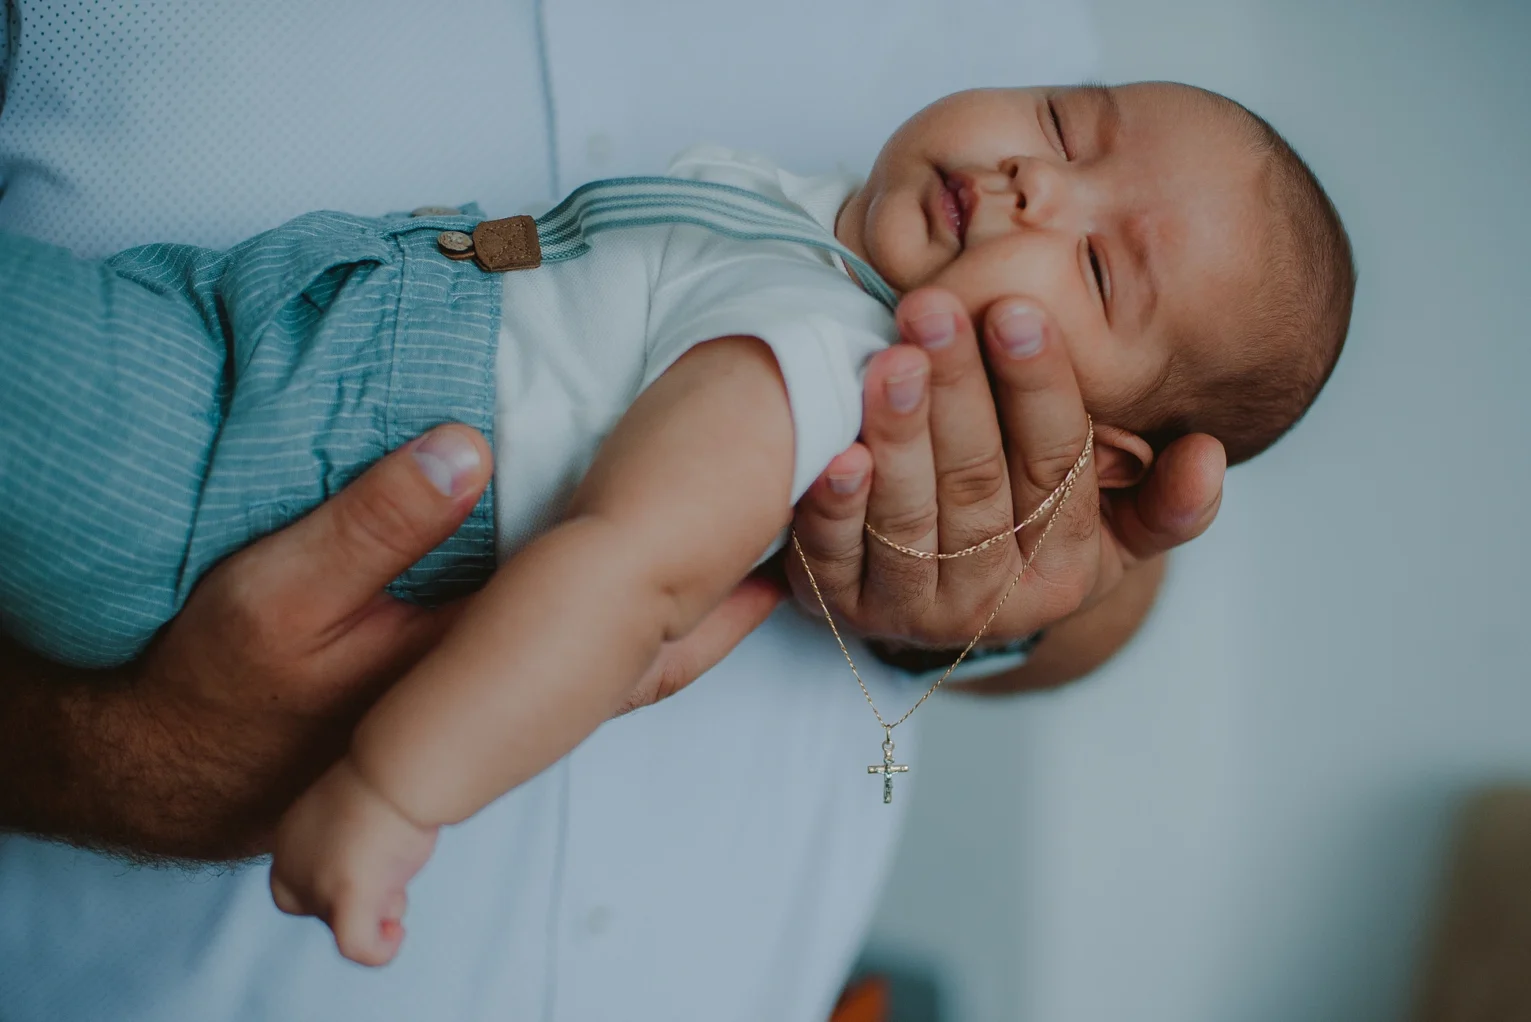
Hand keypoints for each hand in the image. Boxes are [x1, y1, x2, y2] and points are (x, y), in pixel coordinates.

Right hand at [1, 424, 774, 860]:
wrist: (181, 769)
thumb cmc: (226, 682)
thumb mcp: (280, 592)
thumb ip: (375, 521)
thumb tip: (467, 442)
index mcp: (488, 665)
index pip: (627, 624)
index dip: (704, 571)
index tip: (768, 497)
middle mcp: (520, 698)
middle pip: (656, 645)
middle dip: (727, 589)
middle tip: (795, 506)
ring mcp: (505, 704)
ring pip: (635, 656)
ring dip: (697, 603)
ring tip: (755, 533)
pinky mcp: (478, 695)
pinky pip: (592, 660)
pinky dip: (643, 619)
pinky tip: (656, 572)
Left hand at [270, 756, 437, 967]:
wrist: (398, 770)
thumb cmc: (388, 779)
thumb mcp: (356, 810)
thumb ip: (347, 842)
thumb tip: (374, 867)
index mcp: (291, 837)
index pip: (291, 886)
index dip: (326, 889)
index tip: (365, 866)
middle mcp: (291, 863)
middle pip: (317, 908)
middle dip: (353, 898)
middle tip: (387, 871)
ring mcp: (316, 883)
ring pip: (341, 923)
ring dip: (376, 908)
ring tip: (400, 874)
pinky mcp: (344, 897)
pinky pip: (356, 945)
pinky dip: (377, 950)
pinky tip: (395, 935)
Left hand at [790, 288, 1224, 649]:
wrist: (936, 605)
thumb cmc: (1025, 538)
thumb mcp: (1108, 532)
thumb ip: (1164, 502)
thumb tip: (1208, 456)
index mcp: (1063, 571)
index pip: (1056, 469)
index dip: (1039, 391)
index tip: (1016, 311)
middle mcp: (989, 598)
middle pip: (976, 484)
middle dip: (958, 392)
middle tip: (935, 309)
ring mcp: (909, 605)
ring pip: (908, 515)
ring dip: (900, 435)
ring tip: (890, 359)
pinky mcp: (840, 604)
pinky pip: (833, 555)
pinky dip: (835, 505)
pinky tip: (839, 451)